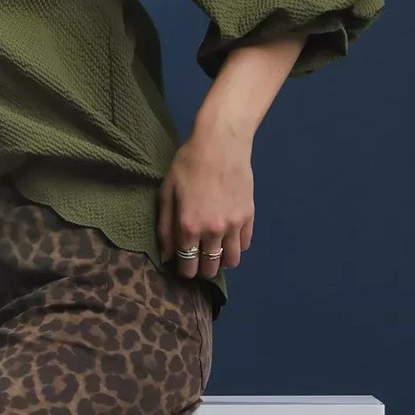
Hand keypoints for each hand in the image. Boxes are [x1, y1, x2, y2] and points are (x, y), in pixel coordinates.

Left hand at [158, 126, 254, 278]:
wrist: (221, 144)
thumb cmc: (188, 164)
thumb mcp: (167, 193)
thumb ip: (165, 227)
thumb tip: (167, 256)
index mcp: (189, 227)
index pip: (188, 265)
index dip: (184, 271)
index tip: (183, 267)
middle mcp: (213, 232)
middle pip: (210, 268)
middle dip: (202, 269)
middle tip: (198, 261)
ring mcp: (234, 225)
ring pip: (232, 261)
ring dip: (221, 261)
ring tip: (214, 252)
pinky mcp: (249, 216)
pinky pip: (245, 244)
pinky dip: (236, 246)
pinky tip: (228, 237)